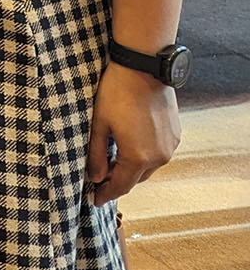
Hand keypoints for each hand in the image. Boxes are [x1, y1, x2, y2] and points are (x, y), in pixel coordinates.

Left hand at [87, 63, 180, 205]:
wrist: (143, 69)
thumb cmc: (116, 93)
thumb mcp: (99, 124)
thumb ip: (96, 154)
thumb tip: (94, 177)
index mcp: (138, 156)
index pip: (121, 186)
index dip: (106, 194)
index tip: (95, 200)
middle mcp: (159, 156)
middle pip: (135, 179)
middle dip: (117, 181)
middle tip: (100, 179)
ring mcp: (170, 146)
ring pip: (148, 167)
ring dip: (131, 168)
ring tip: (112, 162)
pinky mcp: (175, 135)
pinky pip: (158, 154)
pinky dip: (143, 156)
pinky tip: (129, 146)